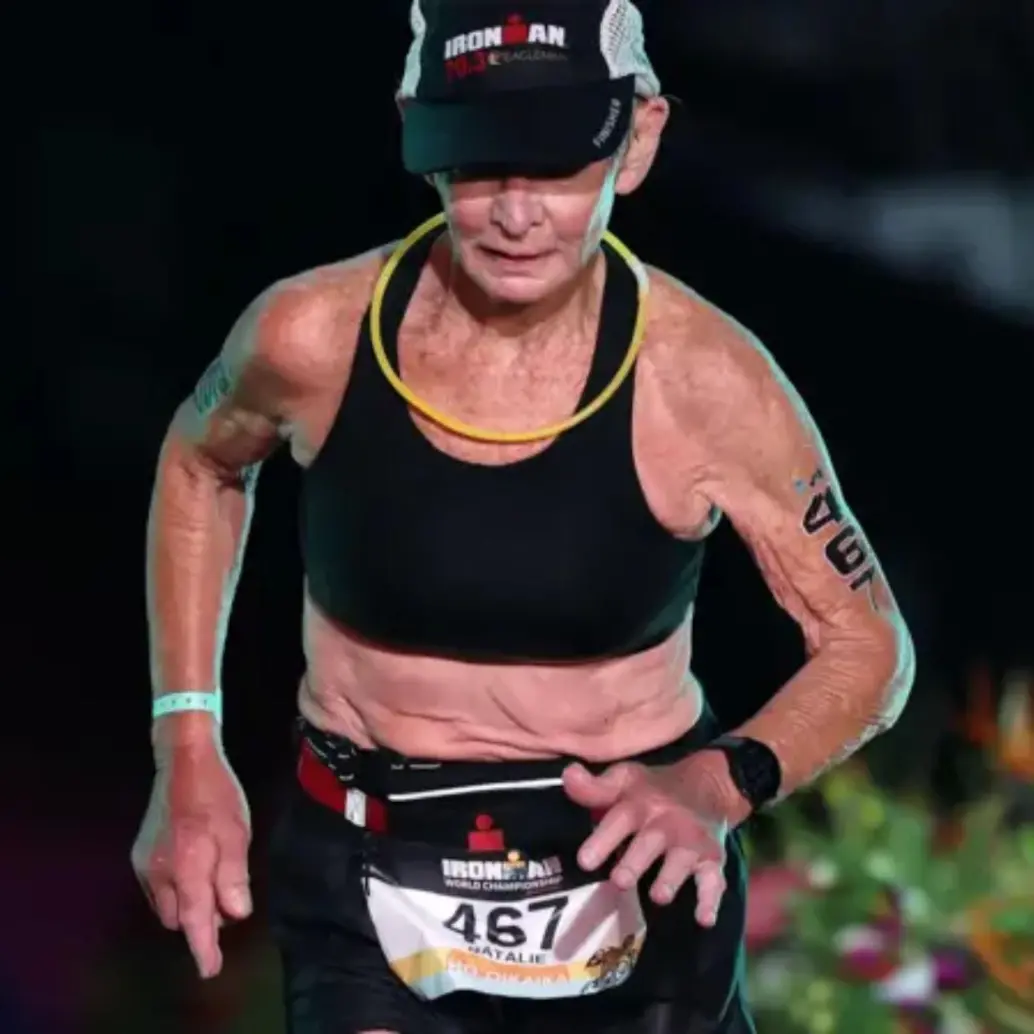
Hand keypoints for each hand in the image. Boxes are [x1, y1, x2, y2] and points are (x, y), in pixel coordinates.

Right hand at [131, 743, 251, 977]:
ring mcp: (145, 863)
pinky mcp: (139, 853)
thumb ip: (233, 876)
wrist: (183, 760)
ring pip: (165, 904)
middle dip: (199, 921)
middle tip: (226, 906)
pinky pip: (157, 887)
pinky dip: (176, 888)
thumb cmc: (217, 794)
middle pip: (178, 917)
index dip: (204, 948)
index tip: (210, 969)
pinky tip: (193, 867)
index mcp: (187, 868)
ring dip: (186, 904)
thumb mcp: (237, 833)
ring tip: (212, 882)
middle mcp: (159, 873)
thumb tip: (234, 914)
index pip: (194, 921)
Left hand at [563, 759, 728, 924]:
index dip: (602, 840)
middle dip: (635, 863)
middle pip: (649, 843)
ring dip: (670, 879)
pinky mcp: (712, 859)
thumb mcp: (623, 780)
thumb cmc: (652, 790)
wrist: (706, 785)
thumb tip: (569, 775)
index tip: (585, 861)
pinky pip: (714, 881)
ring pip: (681, 862)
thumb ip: (595, 787)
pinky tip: (704, 919)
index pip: (619, 820)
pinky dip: (711, 900)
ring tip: (659, 897)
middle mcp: (665, 823)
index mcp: (638, 805)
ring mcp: (690, 842)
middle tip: (620, 881)